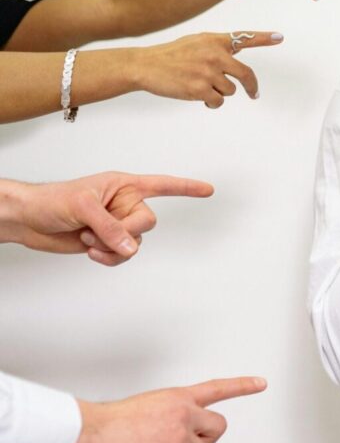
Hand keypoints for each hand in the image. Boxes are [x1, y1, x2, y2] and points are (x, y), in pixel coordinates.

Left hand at [0, 171, 213, 265]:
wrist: (29, 220)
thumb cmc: (51, 200)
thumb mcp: (83, 207)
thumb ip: (110, 226)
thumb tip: (130, 247)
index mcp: (124, 186)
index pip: (163, 185)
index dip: (186, 188)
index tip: (208, 190)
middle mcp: (124, 205)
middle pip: (147, 223)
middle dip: (126, 232)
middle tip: (101, 231)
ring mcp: (117, 225)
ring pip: (136, 244)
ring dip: (113, 248)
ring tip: (88, 239)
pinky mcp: (107, 243)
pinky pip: (123, 256)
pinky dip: (109, 258)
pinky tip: (91, 251)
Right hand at [65, 377, 266, 442]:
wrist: (90, 434)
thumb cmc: (105, 424)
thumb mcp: (143, 407)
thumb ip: (165, 417)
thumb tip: (168, 441)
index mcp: (177, 397)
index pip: (217, 388)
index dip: (241, 386)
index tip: (262, 383)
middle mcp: (186, 414)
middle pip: (218, 429)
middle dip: (205, 441)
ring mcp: (183, 437)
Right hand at [130, 31, 282, 107]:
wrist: (145, 65)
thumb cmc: (171, 56)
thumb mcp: (196, 43)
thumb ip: (217, 48)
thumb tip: (236, 56)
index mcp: (214, 40)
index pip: (244, 38)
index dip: (264, 38)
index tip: (280, 38)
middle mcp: (215, 54)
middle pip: (245, 74)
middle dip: (251, 87)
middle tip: (254, 94)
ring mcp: (208, 72)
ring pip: (230, 90)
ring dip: (219, 93)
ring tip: (200, 86)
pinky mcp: (201, 89)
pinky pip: (218, 101)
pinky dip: (211, 103)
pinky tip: (197, 96)